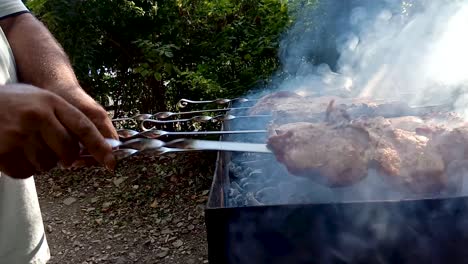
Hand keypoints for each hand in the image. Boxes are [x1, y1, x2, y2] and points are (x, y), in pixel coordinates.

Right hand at [0, 84, 115, 177]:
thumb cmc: (11, 104)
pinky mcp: (3, 152)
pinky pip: (28, 173)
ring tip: (25, 145)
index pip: (84, 127)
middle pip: (68, 151)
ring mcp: (19, 135)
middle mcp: (37, 116)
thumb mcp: (38, 100)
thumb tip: (90, 146)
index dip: (101, 147)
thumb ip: (62, 118)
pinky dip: (24, 168)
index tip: (112, 163)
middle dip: (66, 157)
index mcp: (49, 101)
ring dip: (41, 162)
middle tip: (52, 150)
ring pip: (48, 165)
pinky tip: (13, 153)